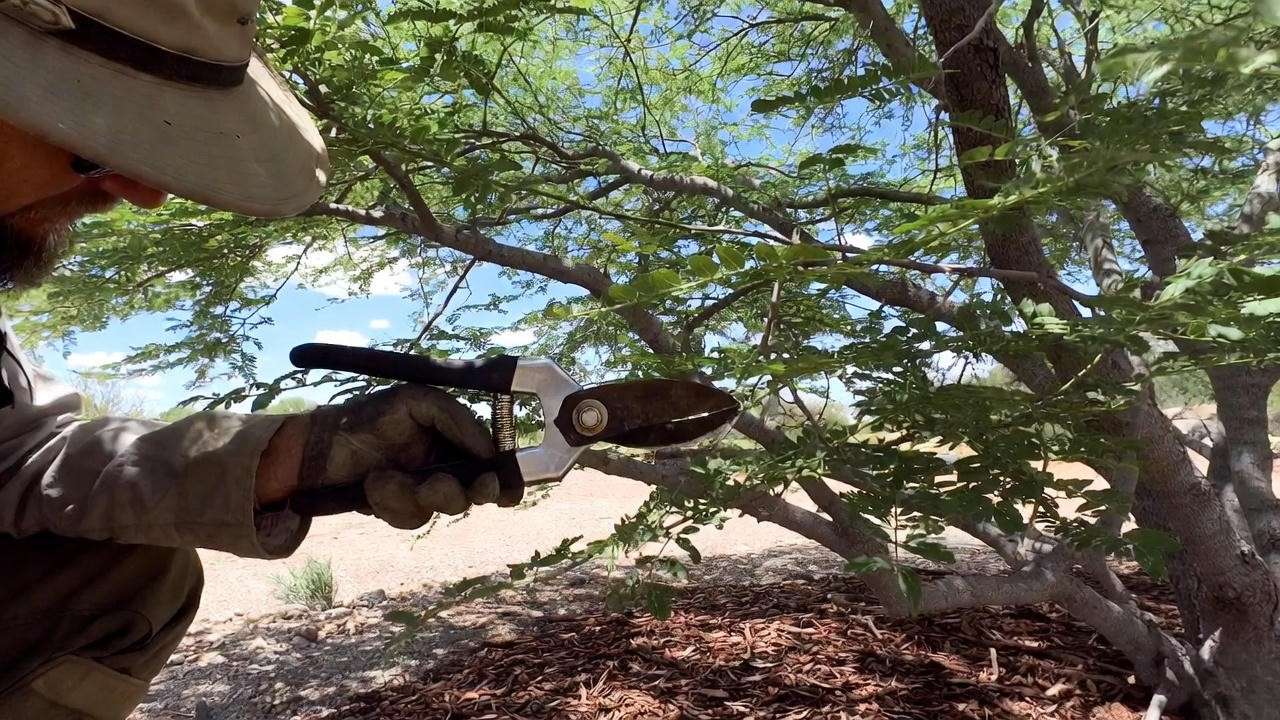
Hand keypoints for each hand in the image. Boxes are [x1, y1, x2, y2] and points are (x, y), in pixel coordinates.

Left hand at [284, 385, 508, 527]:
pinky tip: (370, 488)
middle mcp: (445, 464)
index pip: (490, 460)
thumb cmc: (367, 417)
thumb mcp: (415, 401)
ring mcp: (424, 488)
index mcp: (454, 436)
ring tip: (380, 479)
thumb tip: (488, 450)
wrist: (318, 448)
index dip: (499, 476)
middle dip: (456, 492)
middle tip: (436, 486)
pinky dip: (390, 504)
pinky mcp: (402, 508)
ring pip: (440, 506)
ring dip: (410, 495)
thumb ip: (455, 417)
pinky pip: (411, 518)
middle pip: (474, 490)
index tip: (495, 485)